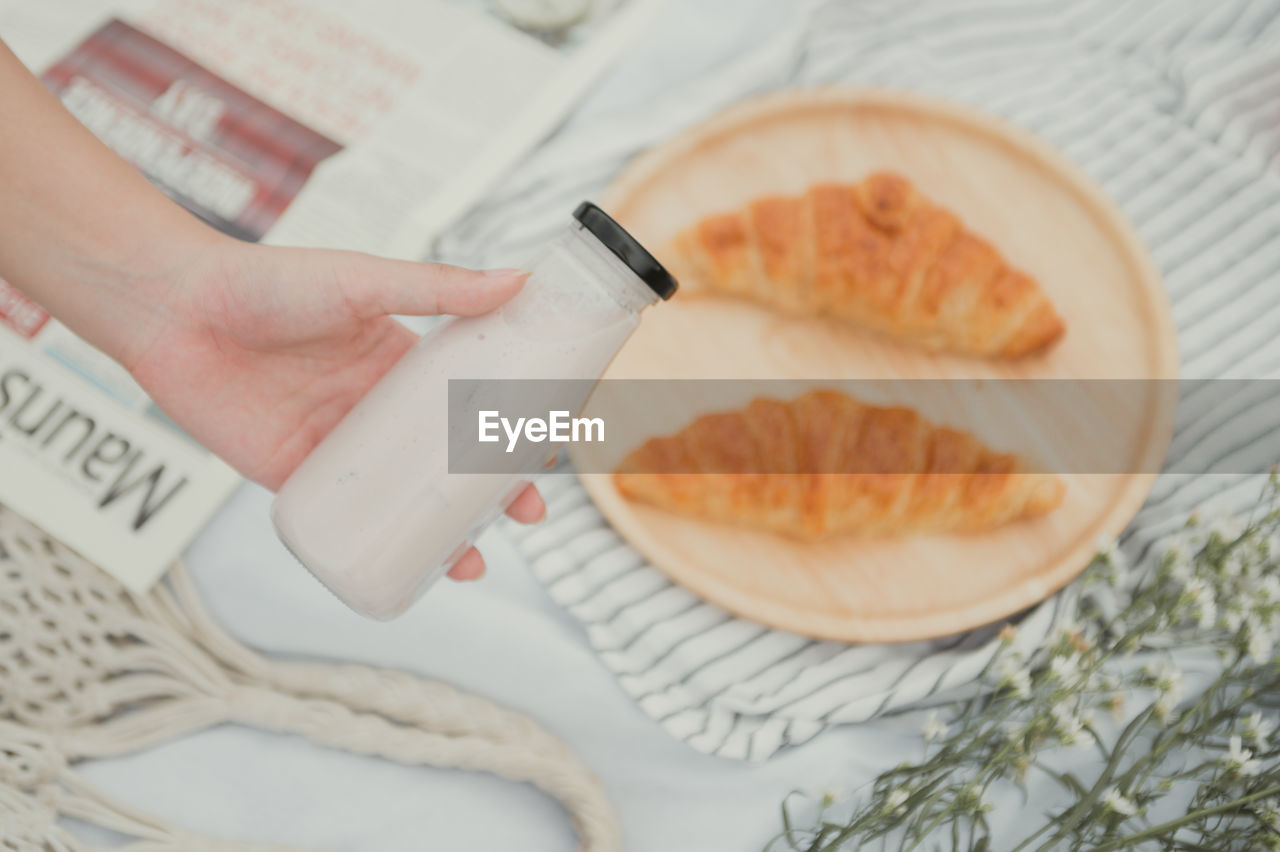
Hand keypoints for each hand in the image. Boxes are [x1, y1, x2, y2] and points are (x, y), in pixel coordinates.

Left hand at [125, 238, 542, 580]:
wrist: (176, 310)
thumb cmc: (268, 282)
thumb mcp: (364, 282)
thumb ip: (437, 288)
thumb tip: (518, 280)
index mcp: (401, 359)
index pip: (472, 398)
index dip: (511, 425)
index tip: (549, 444)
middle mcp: (376, 406)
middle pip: (447, 457)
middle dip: (491, 490)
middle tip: (527, 510)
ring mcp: (340, 444)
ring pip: (404, 496)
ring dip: (442, 529)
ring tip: (475, 556)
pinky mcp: (297, 475)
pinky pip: (347, 517)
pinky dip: (379, 544)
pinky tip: (407, 567)